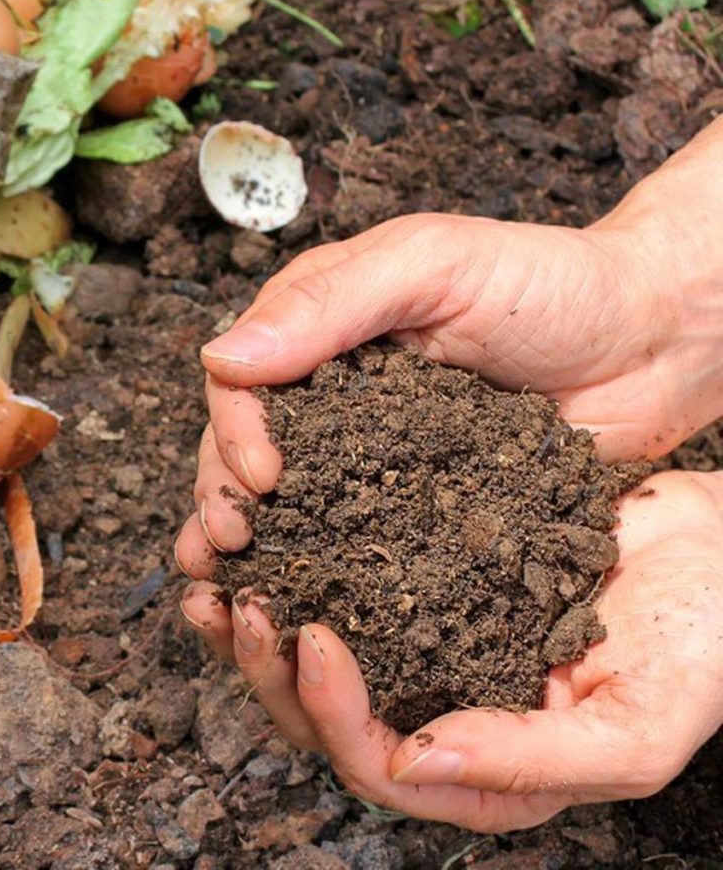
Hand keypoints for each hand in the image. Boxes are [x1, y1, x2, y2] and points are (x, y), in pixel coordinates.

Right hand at [176, 116, 722, 577]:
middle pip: (250, 449)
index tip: (261, 477)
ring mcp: (375, 455)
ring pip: (293, 503)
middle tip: (231, 545)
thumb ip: (330, 303)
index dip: (235, 430)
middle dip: (226, 496)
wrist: (652, 342)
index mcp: (322, 327)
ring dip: (256, 547)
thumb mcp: (433, 264)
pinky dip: (324, 575)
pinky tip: (303, 611)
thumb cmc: (549, 282)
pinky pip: (360, 542)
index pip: (244, 381)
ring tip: (235, 593)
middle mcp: (336, 395)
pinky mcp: (418, 507)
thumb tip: (222, 357)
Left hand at [182, 471, 722, 830]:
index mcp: (484, 767)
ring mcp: (427, 640)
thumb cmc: (698, 643)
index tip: (313, 638)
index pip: (379, 764)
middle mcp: (442, 707)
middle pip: (326, 715)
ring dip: (259, 618)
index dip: (333, 713)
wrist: (716, 548)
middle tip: (240, 602)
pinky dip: (297, 556)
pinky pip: (342, 575)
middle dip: (270, 667)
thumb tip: (414, 761)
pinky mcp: (421, 576)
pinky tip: (266, 525)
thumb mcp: (636, 725)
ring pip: (317, 649)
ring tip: (217, 571)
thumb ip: (532, 760)